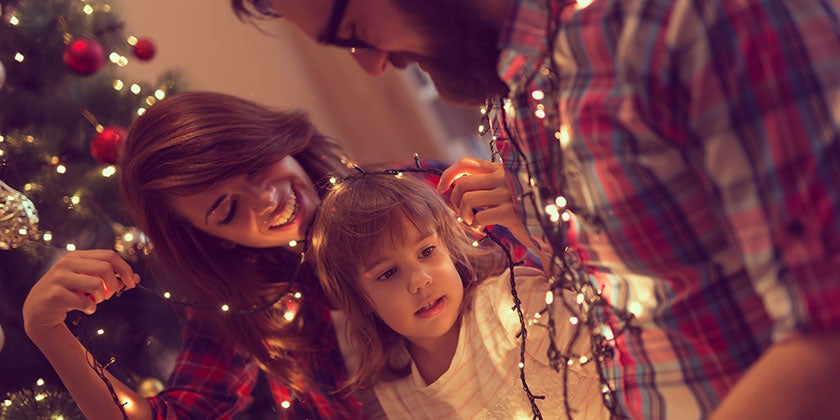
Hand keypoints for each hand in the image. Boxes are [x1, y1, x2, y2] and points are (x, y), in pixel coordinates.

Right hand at [23, 250, 139, 338]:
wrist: (39, 309)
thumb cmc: (68, 293)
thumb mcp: (87, 281)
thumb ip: (110, 278)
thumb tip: (136, 278)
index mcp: (77, 256)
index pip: (109, 255)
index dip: (125, 269)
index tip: (132, 282)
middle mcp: (67, 262)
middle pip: (105, 268)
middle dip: (114, 284)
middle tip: (110, 295)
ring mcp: (59, 277)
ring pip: (96, 284)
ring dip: (102, 297)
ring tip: (95, 301)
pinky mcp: (55, 294)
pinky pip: (85, 301)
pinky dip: (91, 308)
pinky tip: (86, 308)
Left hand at [438, 158, 530, 244]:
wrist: (546, 228)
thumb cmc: (519, 210)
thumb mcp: (502, 190)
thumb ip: (483, 184)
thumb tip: (453, 185)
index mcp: (500, 170)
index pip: (466, 163)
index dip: (448, 174)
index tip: (442, 188)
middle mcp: (504, 178)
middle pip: (463, 183)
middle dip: (455, 200)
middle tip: (462, 212)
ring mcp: (508, 194)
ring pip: (468, 199)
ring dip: (463, 215)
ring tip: (471, 221)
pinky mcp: (511, 212)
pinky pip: (479, 216)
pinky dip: (475, 224)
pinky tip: (482, 228)